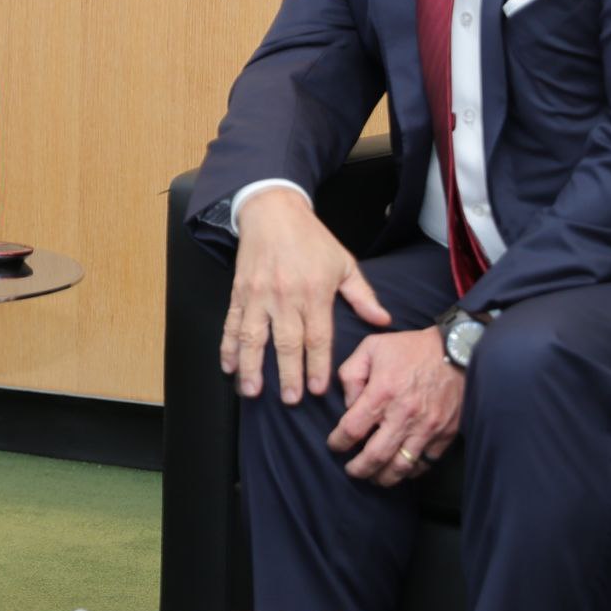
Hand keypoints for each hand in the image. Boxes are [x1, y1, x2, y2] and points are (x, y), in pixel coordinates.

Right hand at [221, 187, 391, 403]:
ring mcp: (258, 295)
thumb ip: (363, 295)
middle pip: (285, 342)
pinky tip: (228, 366)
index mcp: (314, 292)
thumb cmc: (311, 239)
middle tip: (289, 400)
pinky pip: (231, 323)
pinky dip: (227, 346)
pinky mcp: (239, 292)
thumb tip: (383, 321)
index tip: (316, 389)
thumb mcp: (344, 263)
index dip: (316, 364)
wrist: (273, 211)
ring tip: (251, 391)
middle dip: (287, 374)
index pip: (316, 336)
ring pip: (253, 337)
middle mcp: (284, 296)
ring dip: (251, 366)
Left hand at [327, 328, 463, 487]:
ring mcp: (427, 427)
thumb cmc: (411, 348)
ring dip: (383, 477)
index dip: (338, 442)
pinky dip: (410, 471)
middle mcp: (404, 414)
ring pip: (401, 466)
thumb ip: (351, 374)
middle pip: (375, 456)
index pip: (352, 429)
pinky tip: (400, 468)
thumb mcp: (371, 347)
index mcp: (383, 392)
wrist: (457, 350)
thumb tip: (348, 404)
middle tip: (351, 470)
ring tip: (374, 477)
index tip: (335, 445)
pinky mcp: (445, 433)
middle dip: (358, 469)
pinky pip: (425, 462)